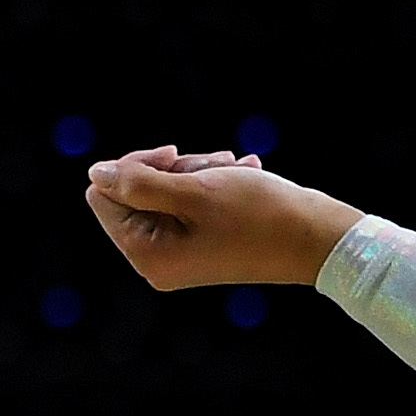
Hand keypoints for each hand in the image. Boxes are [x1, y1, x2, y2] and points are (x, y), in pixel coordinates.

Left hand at [83, 146, 363, 291]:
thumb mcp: (194, 190)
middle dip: (174, 169)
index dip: (134, 165)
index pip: (105, 193)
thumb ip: (138, 183)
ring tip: (236, 170)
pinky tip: (246, 175)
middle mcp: (160, 260)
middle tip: (214, 164)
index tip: (175, 155)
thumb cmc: (259, 215)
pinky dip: (216, 183)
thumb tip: (96, 173)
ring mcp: (184, 254)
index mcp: (148, 254)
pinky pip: (193, 203)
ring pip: (168, 190)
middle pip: (135, 191)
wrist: (319, 238)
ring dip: (200, 171)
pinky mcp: (207, 244)